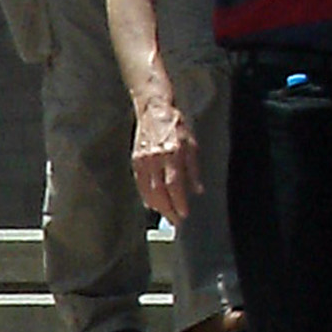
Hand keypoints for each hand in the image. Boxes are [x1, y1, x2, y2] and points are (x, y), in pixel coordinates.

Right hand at [134, 100, 202, 224]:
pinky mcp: (135, 161)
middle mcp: (155, 158)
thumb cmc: (175, 125)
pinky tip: (152, 204)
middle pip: (159, 192)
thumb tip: (197, 191)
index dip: (179, 202)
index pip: (174, 184)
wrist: (153, 110)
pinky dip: (146, 197)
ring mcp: (142, 160)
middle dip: (168, 209)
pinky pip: (140, 184)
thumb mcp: (191, 145)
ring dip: (157, 206)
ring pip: (147, 191)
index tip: (184, 214)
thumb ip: (193, 170)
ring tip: (166, 215)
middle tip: (176, 221)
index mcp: (171, 153)